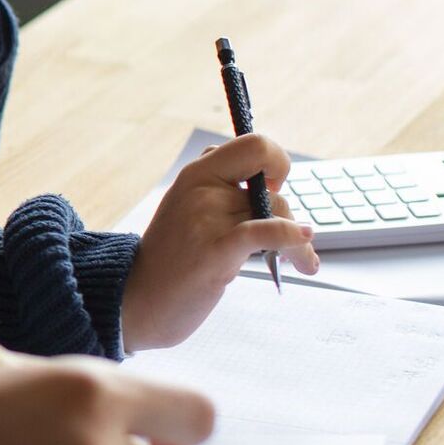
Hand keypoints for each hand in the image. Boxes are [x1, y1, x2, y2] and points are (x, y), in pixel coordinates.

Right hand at [122, 134, 321, 350]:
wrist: (139, 300)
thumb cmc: (172, 259)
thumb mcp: (189, 208)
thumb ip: (221, 188)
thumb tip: (269, 179)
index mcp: (196, 173)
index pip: (254, 144)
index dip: (277, 163)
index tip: (271, 191)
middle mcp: (200, 189)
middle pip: (271, 186)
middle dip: (289, 213)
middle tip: (291, 240)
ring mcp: (205, 219)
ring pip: (275, 212)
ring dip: (300, 242)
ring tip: (302, 262)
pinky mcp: (214, 251)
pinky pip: (265, 232)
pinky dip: (292, 237)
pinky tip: (304, 246)